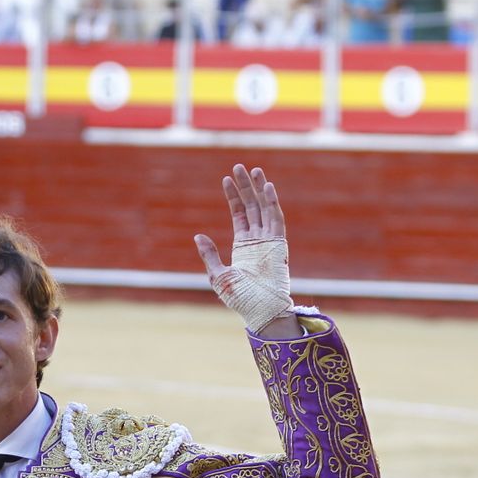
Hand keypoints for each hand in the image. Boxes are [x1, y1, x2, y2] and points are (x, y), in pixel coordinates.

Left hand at [195, 164, 297, 336]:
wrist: (259, 310)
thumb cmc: (240, 298)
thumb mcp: (218, 276)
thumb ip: (210, 255)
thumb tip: (198, 236)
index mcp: (244, 245)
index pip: (239, 214)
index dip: (233, 196)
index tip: (227, 179)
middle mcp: (258, 239)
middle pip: (251, 206)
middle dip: (245, 186)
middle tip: (239, 166)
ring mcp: (269, 241)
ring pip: (264, 208)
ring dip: (259, 189)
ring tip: (253, 170)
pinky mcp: (279, 245)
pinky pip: (276, 219)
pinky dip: (272, 203)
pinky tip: (266, 187)